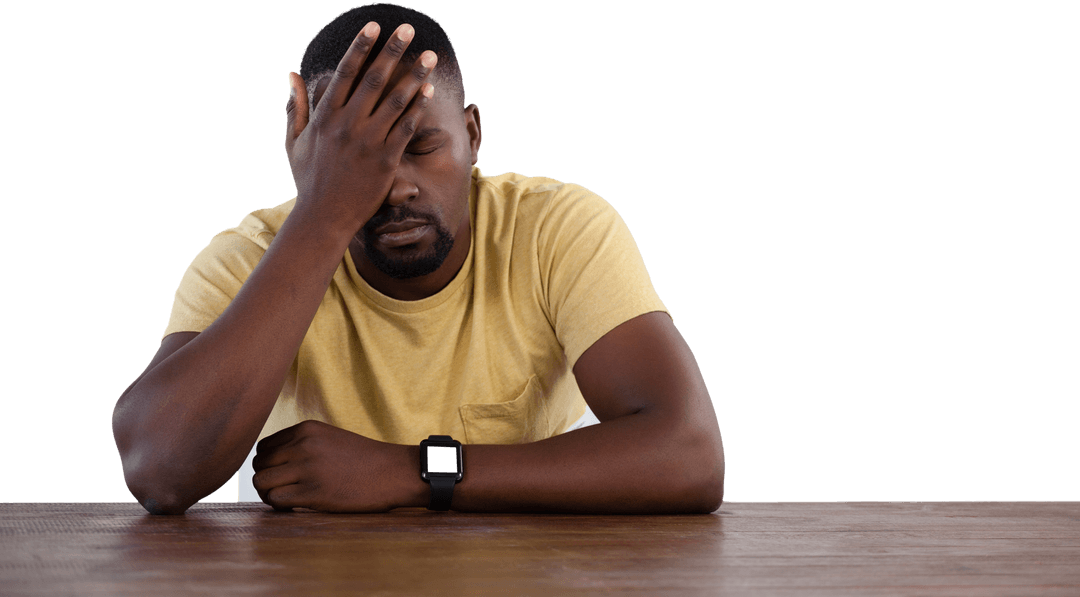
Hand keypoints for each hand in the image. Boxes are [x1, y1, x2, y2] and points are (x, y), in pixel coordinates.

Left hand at [252, 419, 410, 511]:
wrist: (393, 472)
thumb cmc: (363, 459)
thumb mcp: (330, 438)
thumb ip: (301, 444)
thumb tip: (269, 463)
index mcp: (306, 428)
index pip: (264, 447)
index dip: (268, 464)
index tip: (282, 475)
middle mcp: (303, 445)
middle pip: (259, 465)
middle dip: (267, 479)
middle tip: (283, 489)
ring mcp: (308, 468)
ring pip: (261, 481)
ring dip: (268, 493)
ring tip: (286, 498)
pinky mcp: (314, 492)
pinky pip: (276, 499)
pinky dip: (279, 506)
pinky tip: (294, 507)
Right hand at [284, 21, 437, 234]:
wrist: (323, 218)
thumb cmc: (308, 179)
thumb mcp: (293, 141)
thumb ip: (295, 106)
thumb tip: (291, 74)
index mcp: (324, 117)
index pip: (345, 73)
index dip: (360, 47)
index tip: (373, 26)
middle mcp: (346, 125)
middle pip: (373, 79)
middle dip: (391, 51)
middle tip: (407, 29)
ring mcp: (367, 142)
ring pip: (395, 101)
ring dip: (414, 76)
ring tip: (429, 56)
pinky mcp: (385, 160)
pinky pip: (405, 129)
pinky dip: (417, 109)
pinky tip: (428, 92)